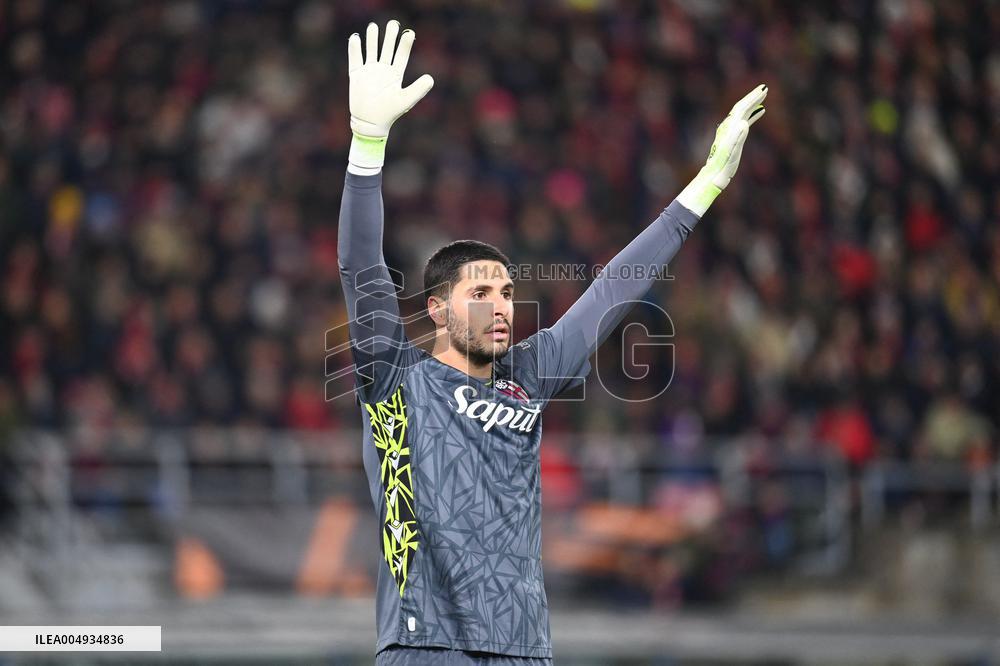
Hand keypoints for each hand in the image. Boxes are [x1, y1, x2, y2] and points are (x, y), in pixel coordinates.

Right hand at [348, 20, 433, 138]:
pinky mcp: (357, 75)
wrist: (370, 123)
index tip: (410, 33)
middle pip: (387, 49)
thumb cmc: (390, 113)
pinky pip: (355, 59)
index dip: (405, 45)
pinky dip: (355, 49)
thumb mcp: (405, 100)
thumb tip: (431, 78)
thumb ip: (418, 89)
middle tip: (393, 24)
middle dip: (389, 37)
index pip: (401, 55)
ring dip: (372, 39)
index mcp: (396, 75)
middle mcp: (383, 70)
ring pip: (371, 50)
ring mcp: (369, 71)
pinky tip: (356, 38)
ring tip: (373, 27)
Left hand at [678, 84, 766, 215]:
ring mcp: (731, 131)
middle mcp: (729, 126)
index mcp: (730, 127)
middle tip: (765, 88)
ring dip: (753, 104)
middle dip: (753, 97)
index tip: (763, 90)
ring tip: (763, 96)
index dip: (752, 98)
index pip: (742, 108)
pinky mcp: (734, 137)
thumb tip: (744, 122)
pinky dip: (753, 114)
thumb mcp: (732, 150)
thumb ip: (738, 136)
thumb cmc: (724, 164)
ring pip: (744, 112)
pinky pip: (745, 120)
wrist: (715, 174)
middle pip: (742, 107)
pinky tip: (760, 112)